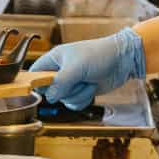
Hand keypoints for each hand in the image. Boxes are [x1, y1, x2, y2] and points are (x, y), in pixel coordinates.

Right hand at [30, 28, 145, 110]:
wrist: (122, 60)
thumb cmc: (99, 55)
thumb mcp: (77, 67)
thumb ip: (60, 82)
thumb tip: (50, 97)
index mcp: (54, 59)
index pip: (35, 73)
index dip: (35, 83)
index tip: (43, 91)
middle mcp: (60, 71)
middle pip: (50, 92)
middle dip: (66, 91)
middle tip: (77, 80)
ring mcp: (72, 82)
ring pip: (64, 100)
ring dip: (78, 94)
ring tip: (88, 81)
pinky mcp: (81, 91)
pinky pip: (74, 104)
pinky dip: (84, 99)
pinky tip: (92, 87)